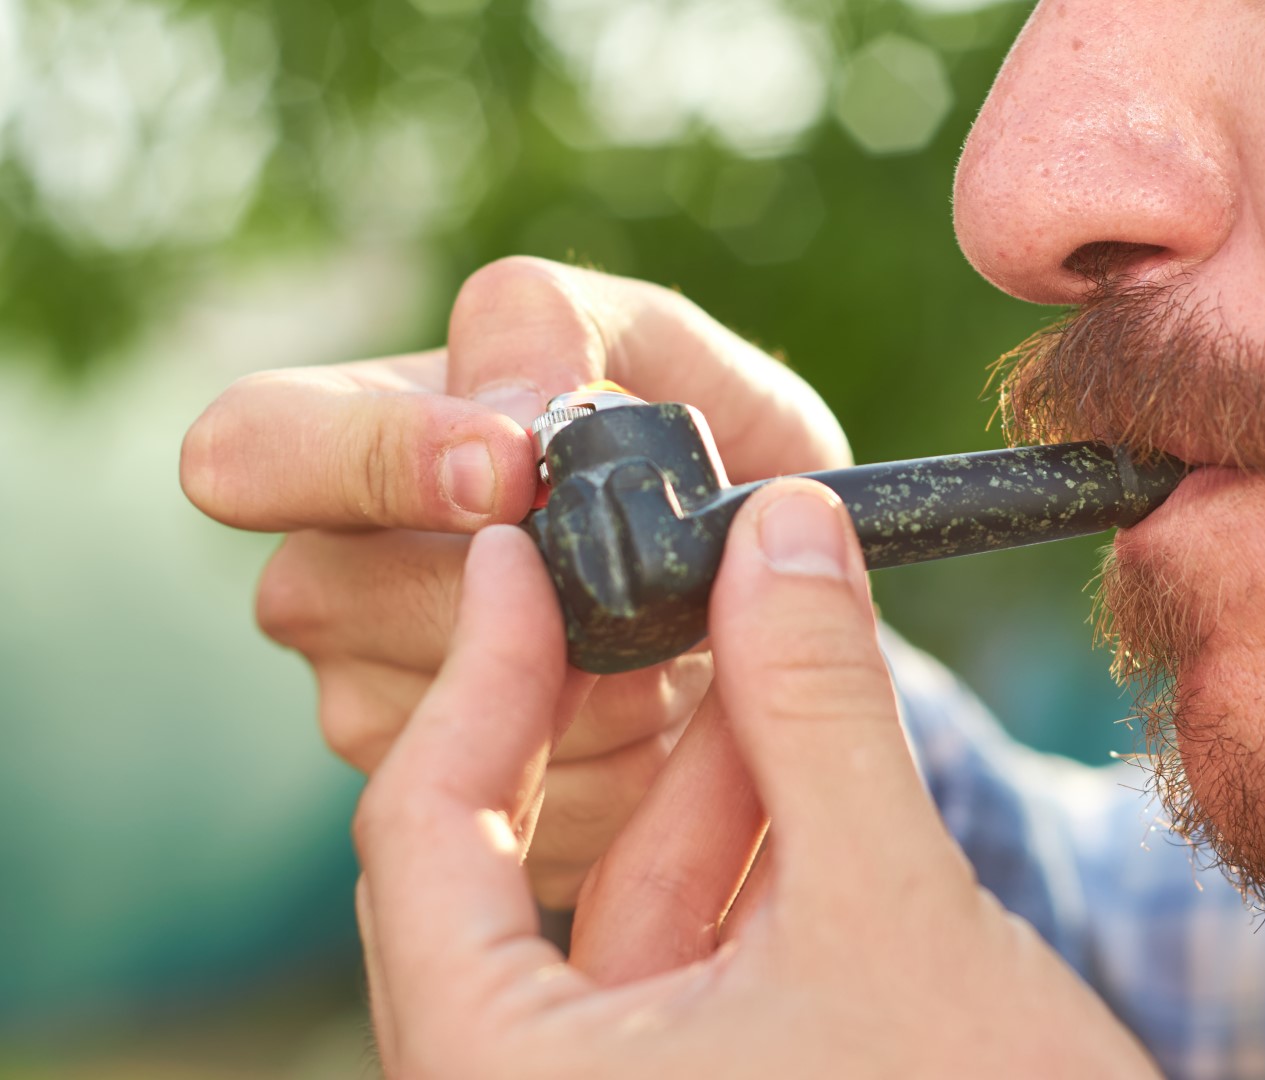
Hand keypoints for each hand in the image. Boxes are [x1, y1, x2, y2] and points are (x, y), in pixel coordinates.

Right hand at [180, 257, 851, 905]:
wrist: (785, 585)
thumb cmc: (708, 446)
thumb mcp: (656, 348)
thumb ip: (556, 332)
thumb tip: (504, 409)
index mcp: (346, 443)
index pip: (244, 450)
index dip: (367, 463)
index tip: (511, 473)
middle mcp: (331, 585)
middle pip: (339, 603)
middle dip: (520, 590)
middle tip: (645, 568)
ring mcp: (377, 709)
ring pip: (445, 711)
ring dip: (598, 676)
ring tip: (678, 634)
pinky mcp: (463, 811)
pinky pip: (531, 801)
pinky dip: (636, 756)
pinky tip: (679, 709)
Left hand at [352, 481, 1160, 1078]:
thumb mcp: (889, 908)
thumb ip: (819, 710)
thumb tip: (781, 530)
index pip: (423, 838)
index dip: (481, 672)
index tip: (526, 560)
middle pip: (514, 866)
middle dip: (611, 716)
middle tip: (667, 580)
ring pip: (620, 906)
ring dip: (701, 771)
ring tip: (774, 639)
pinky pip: (684, 960)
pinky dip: (741, 855)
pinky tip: (805, 751)